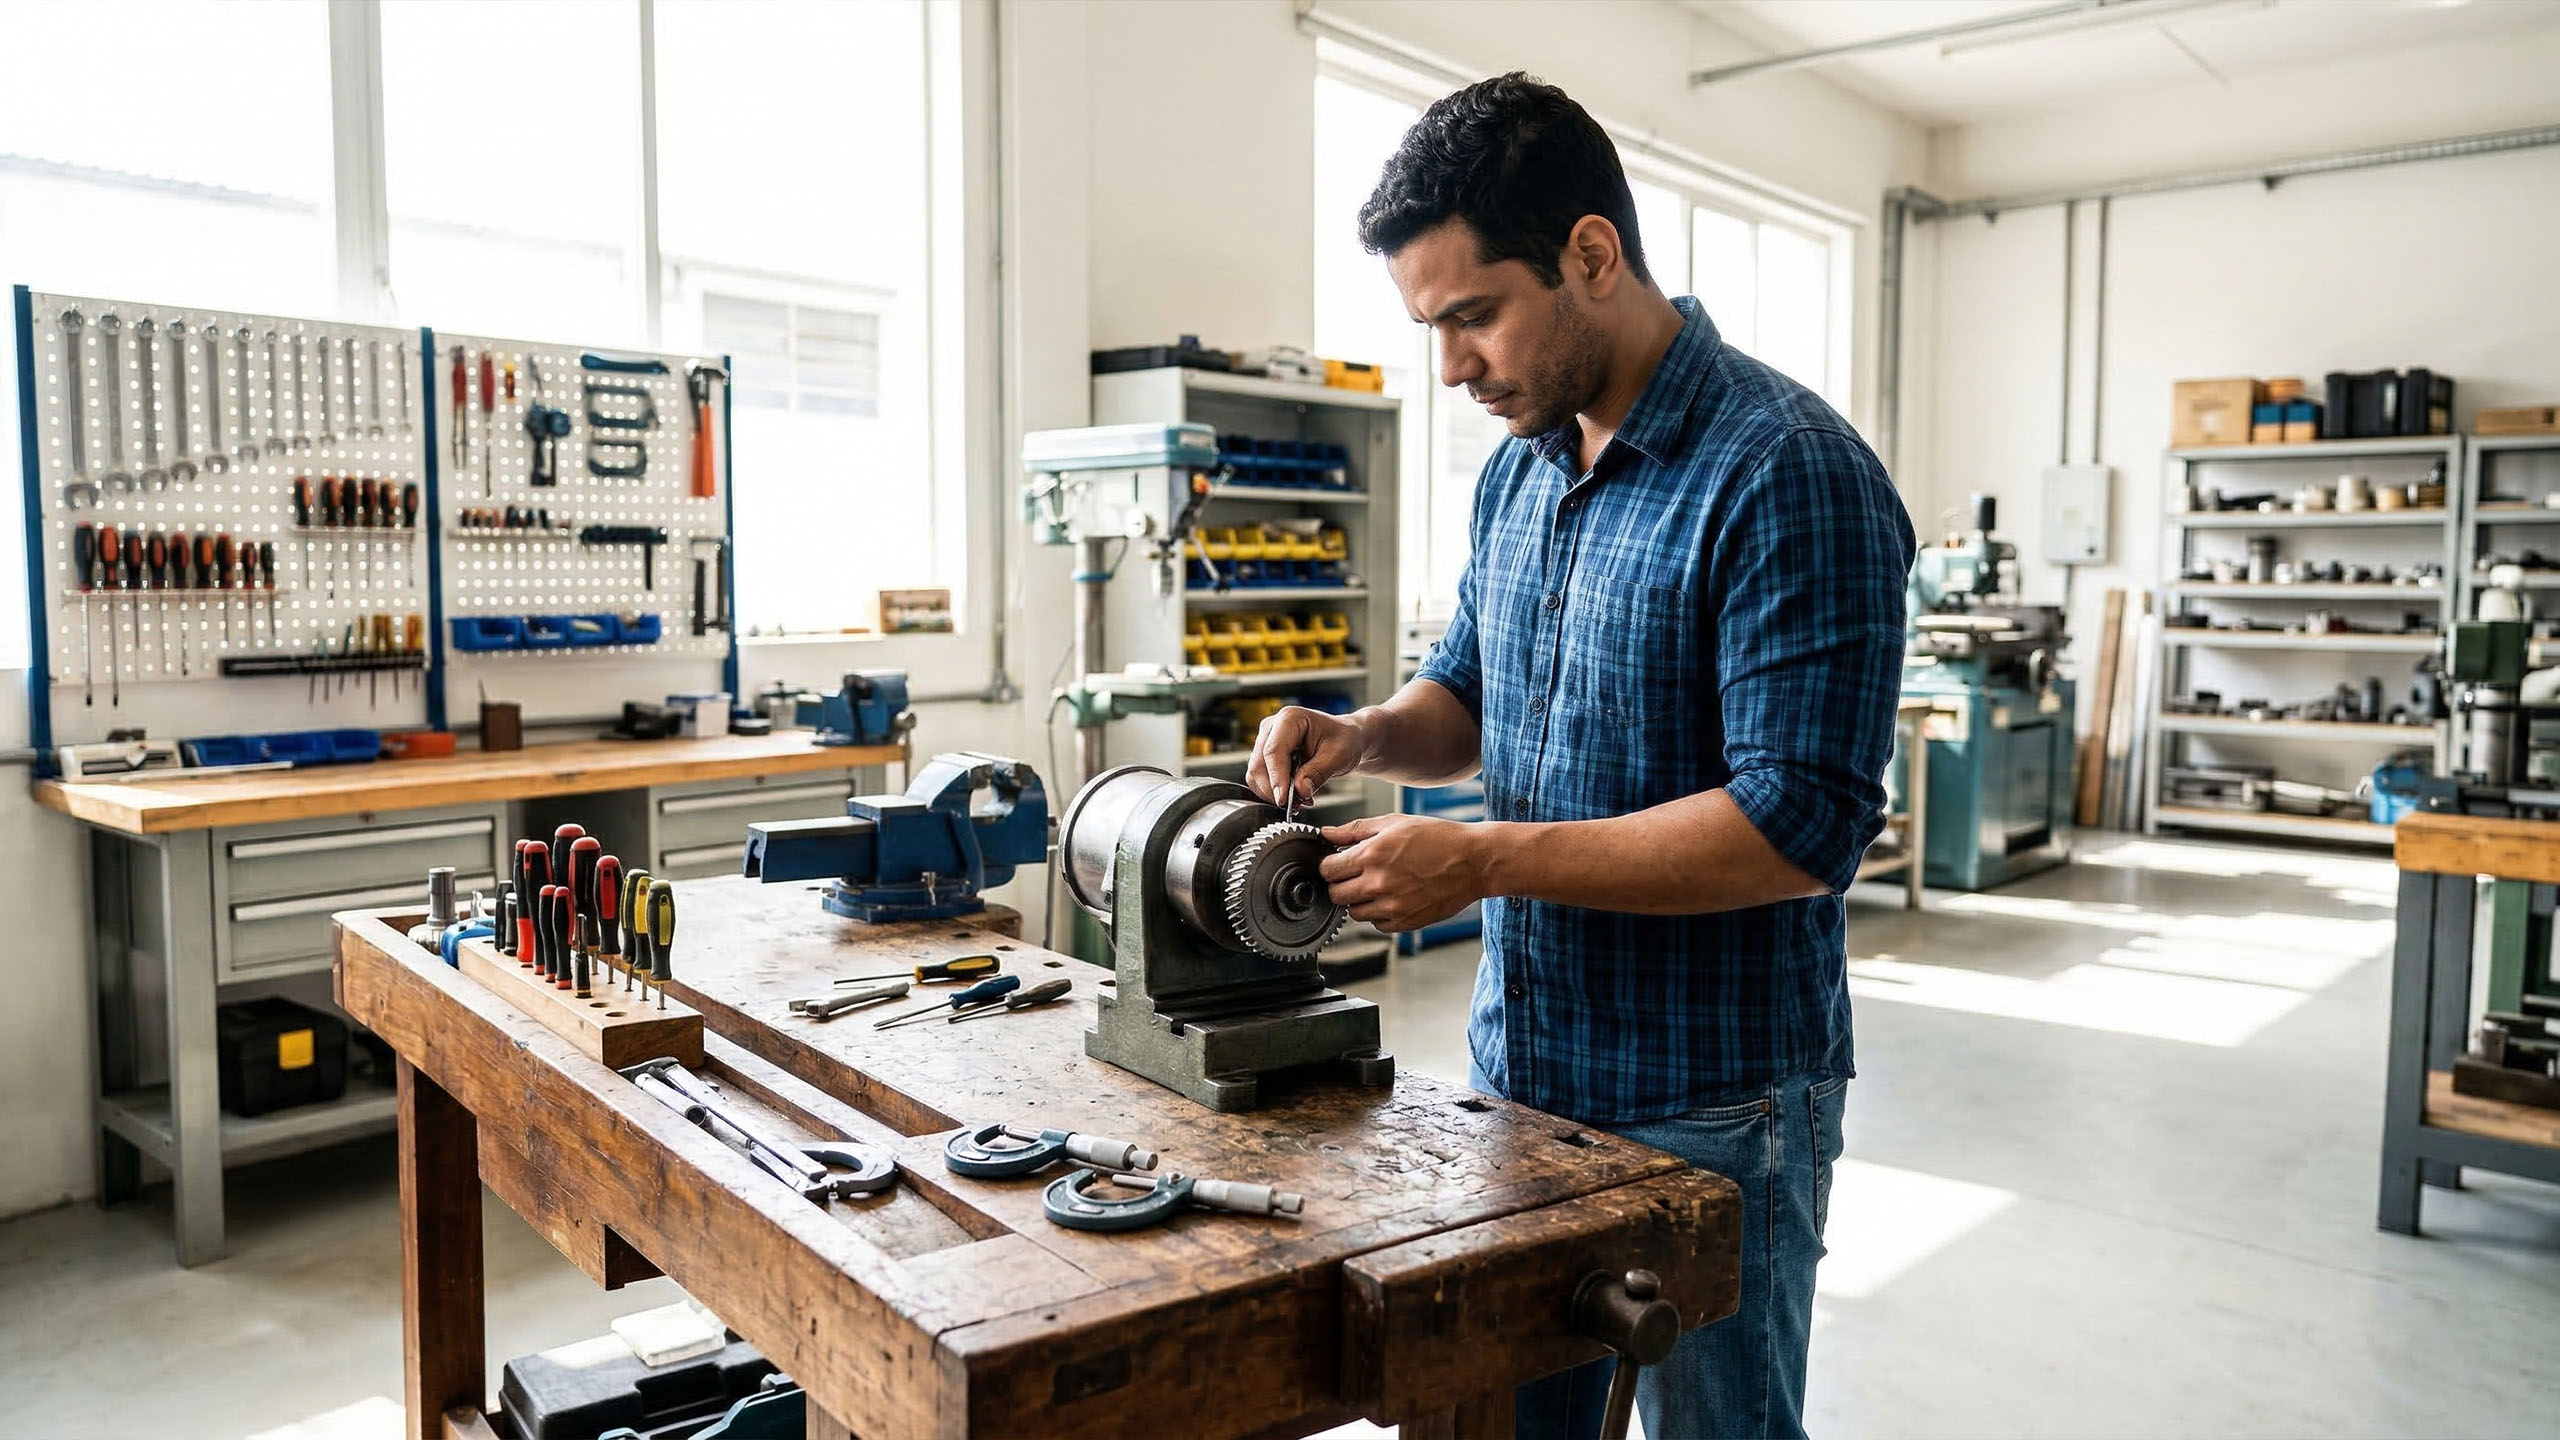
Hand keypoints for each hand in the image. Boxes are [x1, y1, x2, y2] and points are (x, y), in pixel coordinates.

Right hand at [1246, 706, 1367, 811]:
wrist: (1344, 740)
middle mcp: (1272, 727)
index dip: (1276, 778)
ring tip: (1301, 800)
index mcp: (1290, 718)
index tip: (1283, 800)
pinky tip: (1294, 795)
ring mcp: (1265, 741)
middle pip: (1259, 765)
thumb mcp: (1338, 756)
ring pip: (1256, 775)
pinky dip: (1274, 792)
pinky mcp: (1264, 755)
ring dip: (1274, 793)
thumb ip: (1317, 773)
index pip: (1274, 751)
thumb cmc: (1343, 740)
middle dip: (1275, 790)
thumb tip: (1299, 791)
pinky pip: (1260, 779)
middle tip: (1299, 805)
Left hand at [1318, 814, 1488, 932]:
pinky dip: (1380, 913)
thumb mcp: (1395, 823)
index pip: (1327, 870)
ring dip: (1360, 900)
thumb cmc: (1438, 838)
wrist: (1475, 862)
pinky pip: (1377, 924)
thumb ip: (1355, 830)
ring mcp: (1392, 907)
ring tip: (1380, 884)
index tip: (1339, 862)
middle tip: (1358, 874)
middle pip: (1336, 895)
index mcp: (1372, 855)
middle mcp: (1378, 884)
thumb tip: (1326, 833)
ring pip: (1354, 913)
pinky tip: (1395, 896)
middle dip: (1341, 884)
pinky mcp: (1406, 923)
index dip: (1330, 865)